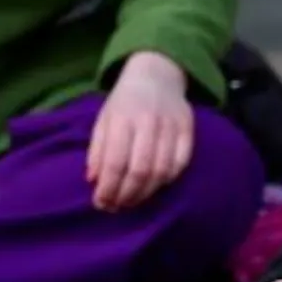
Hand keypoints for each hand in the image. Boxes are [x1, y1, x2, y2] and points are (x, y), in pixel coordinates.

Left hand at [87, 52, 194, 211]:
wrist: (156, 74)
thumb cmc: (125, 103)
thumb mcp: (103, 119)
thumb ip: (97, 149)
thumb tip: (93, 180)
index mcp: (121, 117)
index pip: (114, 162)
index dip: (107, 188)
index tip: (100, 202)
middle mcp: (147, 120)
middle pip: (139, 170)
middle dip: (126, 195)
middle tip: (117, 206)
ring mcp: (171, 124)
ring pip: (161, 170)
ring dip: (146, 193)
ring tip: (133, 200)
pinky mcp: (188, 127)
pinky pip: (181, 163)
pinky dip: (167, 180)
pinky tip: (154, 185)